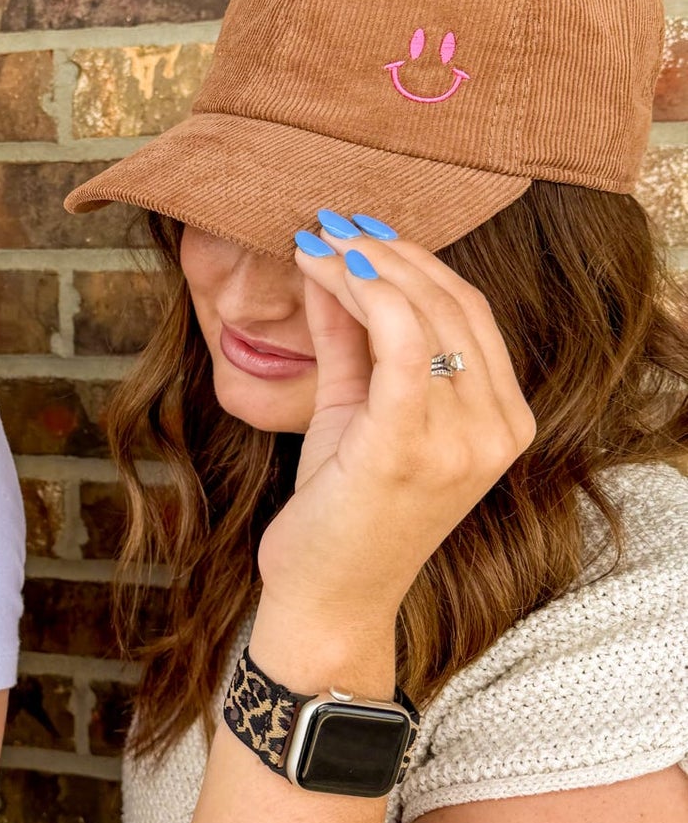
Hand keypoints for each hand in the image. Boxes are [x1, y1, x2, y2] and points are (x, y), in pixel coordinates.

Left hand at [256, 217, 535, 632]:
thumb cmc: (340, 509)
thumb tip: (334, 266)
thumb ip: (352, 341)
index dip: (416, 260)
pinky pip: (397, 342)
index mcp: (504, 421)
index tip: (359, 229)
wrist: (326, 599)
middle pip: (453, 304)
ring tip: (318, 239)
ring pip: (423, 313)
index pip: (471, 312)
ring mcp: (462, 441)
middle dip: (389, 251)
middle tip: (332, 223)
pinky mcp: (411, 447)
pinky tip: (323, 268)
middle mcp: (497, 429)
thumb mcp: (354, 411)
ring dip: (366, 263)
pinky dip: (359, 291)